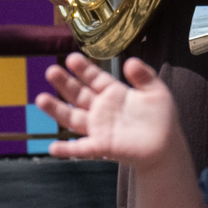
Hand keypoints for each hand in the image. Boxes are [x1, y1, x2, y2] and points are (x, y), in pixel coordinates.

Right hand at [36, 52, 176, 165]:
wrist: (166, 147)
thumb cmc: (161, 119)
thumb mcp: (157, 92)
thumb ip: (144, 76)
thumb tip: (130, 62)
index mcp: (113, 93)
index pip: (94, 78)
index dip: (83, 69)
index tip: (72, 58)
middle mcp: (101, 109)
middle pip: (78, 94)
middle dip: (64, 83)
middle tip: (51, 71)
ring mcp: (99, 128)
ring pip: (73, 118)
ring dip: (56, 110)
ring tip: (41, 99)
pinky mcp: (102, 147)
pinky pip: (81, 148)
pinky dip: (66, 149)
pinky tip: (53, 148)